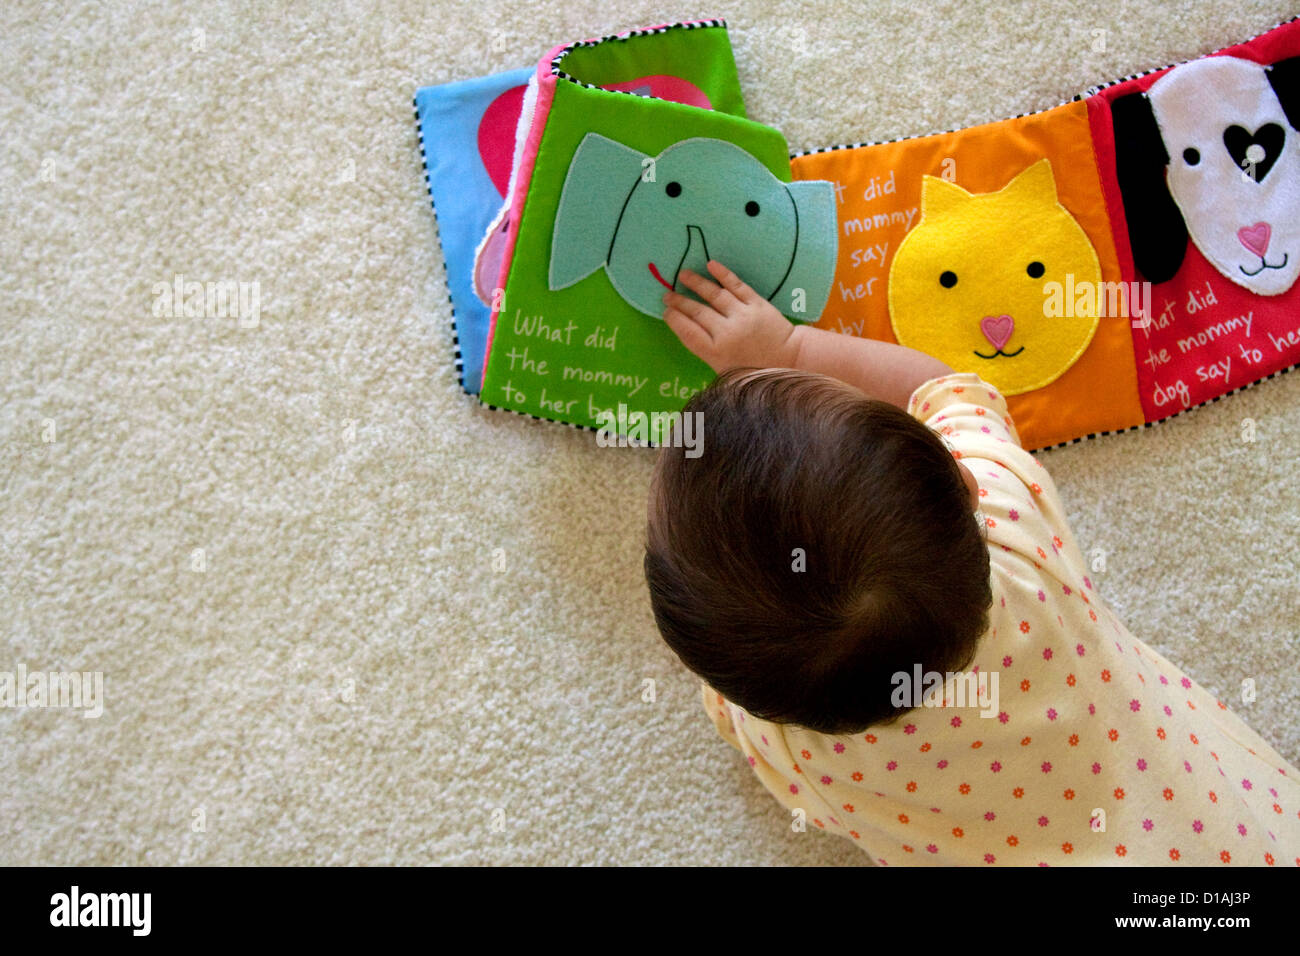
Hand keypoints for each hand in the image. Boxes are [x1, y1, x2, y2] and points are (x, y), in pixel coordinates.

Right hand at [661, 261, 800, 372]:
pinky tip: (710, 265)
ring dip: (696, 283)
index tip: (665, 311)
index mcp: (716, 353)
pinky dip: (723, 274)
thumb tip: (686, 328)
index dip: (674, 320)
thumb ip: (707, 350)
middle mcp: (727, 333)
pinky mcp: (756, 303)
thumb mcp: (725, 370)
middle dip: (679, 301)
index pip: (688, 333)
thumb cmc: (753, 368)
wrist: (787, 358)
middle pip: (697, 312)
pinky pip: (736, 285)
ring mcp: (742, 316)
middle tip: (666, 294)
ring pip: (714, 295)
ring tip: (683, 274)